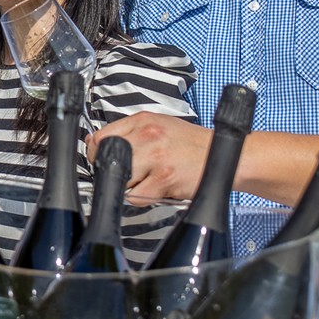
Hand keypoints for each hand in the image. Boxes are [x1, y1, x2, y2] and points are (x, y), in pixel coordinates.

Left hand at [88, 112, 211, 200]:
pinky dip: (145, 197)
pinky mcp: (163, 178)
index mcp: (143, 120)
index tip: (103, 161)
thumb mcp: (159, 125)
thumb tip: (95, 143)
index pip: (101, 137)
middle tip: (129, 175)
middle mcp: (147, 135)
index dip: (97, 154)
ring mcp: (155, 157)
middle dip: (114, 172)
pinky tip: (158, 188)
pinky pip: (137, 196)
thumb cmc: (191, 144)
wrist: (223, 154)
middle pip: (107, 159)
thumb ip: (130, 133)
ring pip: (121, 180)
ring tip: (148, 180)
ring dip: (131, 186)